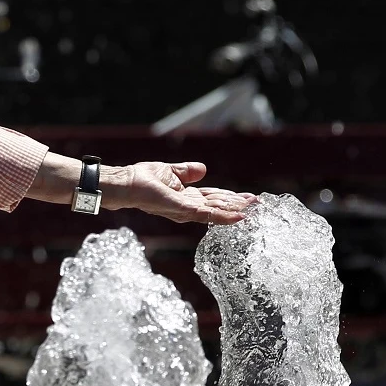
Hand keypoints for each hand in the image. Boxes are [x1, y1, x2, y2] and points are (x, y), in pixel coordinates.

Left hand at [102, 161, 256, 224]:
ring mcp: (185, 210)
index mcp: (187, 197)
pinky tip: (238, 215)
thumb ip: (187, 172)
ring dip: (235, 210)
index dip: (232, 197)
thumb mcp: (170, 172)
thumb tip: (203, 169)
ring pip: (216, 211)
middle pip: (219, 205)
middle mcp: (188, 207)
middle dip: (238, 205)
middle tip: (259, 204)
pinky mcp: (181, 209)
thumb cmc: (141, 179)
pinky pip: (206, 213)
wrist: (125, 184)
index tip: (250, 197)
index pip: (214, 198)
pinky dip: (223, 215)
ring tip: (253, 209)